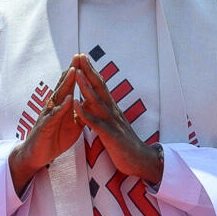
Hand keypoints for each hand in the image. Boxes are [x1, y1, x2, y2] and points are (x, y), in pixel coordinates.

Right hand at [9, 66, 82, 193]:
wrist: (37, 155)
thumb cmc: (54, 138)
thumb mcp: (72, 126)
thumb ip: (80, 114)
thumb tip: (92, 106)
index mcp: (61, 106)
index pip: (69, 86)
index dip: (77, 73)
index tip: (85, 60)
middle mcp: (53, 106)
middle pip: (63, 85)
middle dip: (71, 71)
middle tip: (78, 56)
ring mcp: (48, 115)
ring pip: (57, 96)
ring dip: (65, 84)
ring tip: (73, 71)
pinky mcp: (45, 126)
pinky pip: (53, 115)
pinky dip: (61, 107)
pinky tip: (68, 100)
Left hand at [72, 54, 162, 184]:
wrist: (140, 160)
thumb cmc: (123, 144)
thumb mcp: (111, 124)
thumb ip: (101, 112)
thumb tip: (89, 101)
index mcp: (111, 108)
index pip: (100, 86)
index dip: (92, 71)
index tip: (83, 58)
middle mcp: (112, 111)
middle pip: (99, 87)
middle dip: (89, 71)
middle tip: (80, 55)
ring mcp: (111, 122)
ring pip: (97, 101)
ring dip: (86, 86)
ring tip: (76, 73)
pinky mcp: (110, 135)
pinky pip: (95, 122)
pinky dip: (85, 113)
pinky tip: (76, 105)